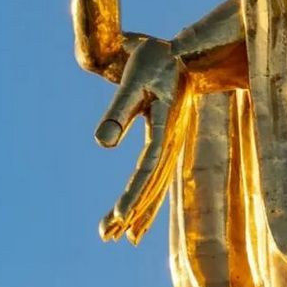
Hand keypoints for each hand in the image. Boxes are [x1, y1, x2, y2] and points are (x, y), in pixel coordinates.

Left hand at [95, 35, 188, 244]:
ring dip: (138, 210)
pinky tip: (137, 215)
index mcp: (166, 127)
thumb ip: (118, 110)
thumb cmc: (155, 58)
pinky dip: (146, 197)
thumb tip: (101, 145)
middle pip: (152, 184)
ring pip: (155, 185)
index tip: (118, 215)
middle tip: (106, 236)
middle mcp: (172, 141)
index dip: (134, 192)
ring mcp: (172, 143)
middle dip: (131, 211)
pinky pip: (156, 176)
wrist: (185, 50)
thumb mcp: (134, 79)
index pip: (148, 167)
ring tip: (115, 235)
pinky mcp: (168, 141)